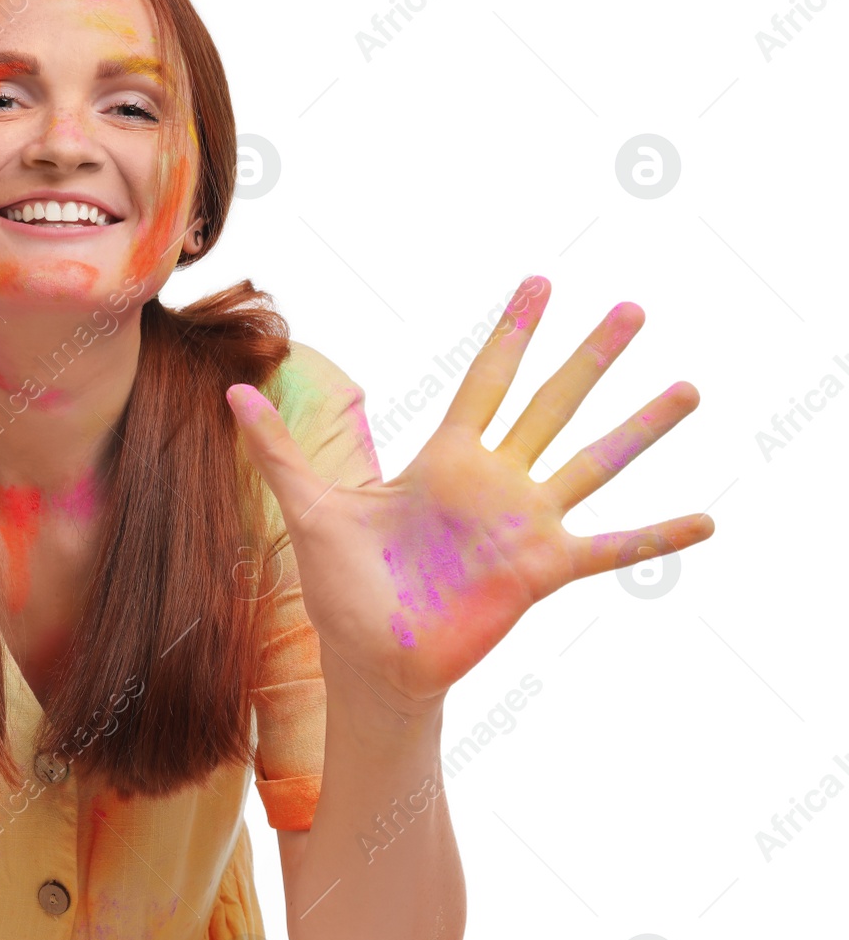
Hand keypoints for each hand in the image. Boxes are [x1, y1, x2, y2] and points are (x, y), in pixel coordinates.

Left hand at [228, 276, 714, 712]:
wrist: (370, 657)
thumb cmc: (343, 584)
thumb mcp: (310, 506)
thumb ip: (277, 448)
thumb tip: (232, 392)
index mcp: (446, 460)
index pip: (488, 380)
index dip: (513, 332)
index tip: (542, 283)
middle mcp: (495, 483)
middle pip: (551, 404)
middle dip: (590, 358)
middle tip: (632, 308)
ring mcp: (524, 525)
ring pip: (592, 461)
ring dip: (641, 428)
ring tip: (689, 388)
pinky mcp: (540, 571)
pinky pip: (610, 548)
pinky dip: (657, 535)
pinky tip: (707, 519)